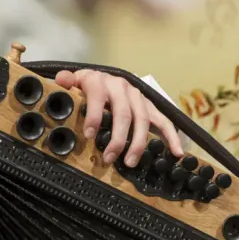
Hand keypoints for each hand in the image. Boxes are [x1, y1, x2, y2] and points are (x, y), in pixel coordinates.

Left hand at [54, 69, 183, 167]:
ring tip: (130, 162)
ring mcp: (137, 96)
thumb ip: (67, 82)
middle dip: (118, 138)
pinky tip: (176, 151)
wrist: (101, 78)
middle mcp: (121, 87)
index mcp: (100, 81)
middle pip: (123, 113)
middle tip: (110, 158)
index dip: (95, 115)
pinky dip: (171, 136)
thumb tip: (62, 80)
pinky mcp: (148, 105)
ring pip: (143, 120)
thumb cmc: (85, 86)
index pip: (98, 97)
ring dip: (138, 142)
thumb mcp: (74, 82)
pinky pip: (163, 120)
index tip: (91, 134)